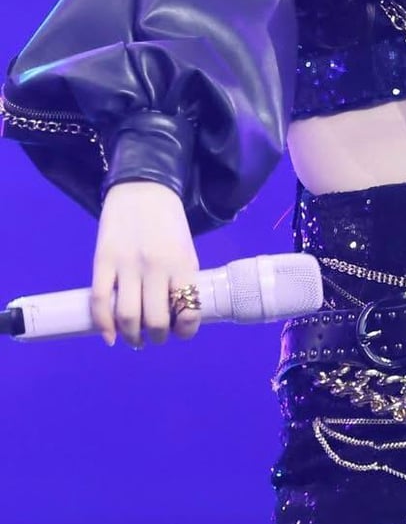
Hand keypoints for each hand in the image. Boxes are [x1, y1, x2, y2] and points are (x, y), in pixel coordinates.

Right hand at [91, 181, 200, 347]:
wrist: (143, 186)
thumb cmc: (168, 221)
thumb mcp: (184, 248)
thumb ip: (181, 278)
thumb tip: (174, 315)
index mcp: (182, 262)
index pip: (187, 308)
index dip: (185, 329)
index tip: (180, 332)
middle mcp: (156, 266)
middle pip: (154, 320)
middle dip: (157, 337)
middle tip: (155, 336)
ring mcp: (127, 264)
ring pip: (126, 316)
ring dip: (131, 336)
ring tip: (134, 337)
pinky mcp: (103, 260)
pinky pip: (99, 301)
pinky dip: (103, 325)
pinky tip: (110, 336)